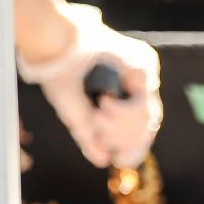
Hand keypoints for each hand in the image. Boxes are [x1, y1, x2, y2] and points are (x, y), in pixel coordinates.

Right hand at [16, 4, 162, 168]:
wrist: (55, 42)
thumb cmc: (59, 74)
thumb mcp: (73, 110)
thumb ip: (89, 134)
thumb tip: (102, 161)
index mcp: (123, 97)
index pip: (141, 131)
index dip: (134, 149)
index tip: (119, 159)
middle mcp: (139, 85)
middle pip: (147, 126)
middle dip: (121, 135)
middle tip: (96, 124)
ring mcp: (144, 74)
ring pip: (148, 117)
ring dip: (119, 124)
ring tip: (97, 113)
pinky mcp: (144, 62)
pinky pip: (142, 102)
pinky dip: (123, 110)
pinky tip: (104, 102)